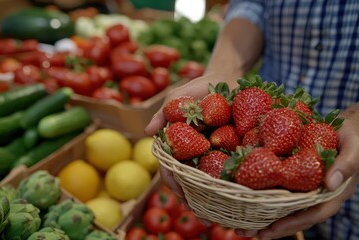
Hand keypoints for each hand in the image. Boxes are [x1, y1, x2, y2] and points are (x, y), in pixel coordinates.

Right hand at [145, 73, 238, 225]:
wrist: (230, 78)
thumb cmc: (203, 86)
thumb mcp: (182, 94)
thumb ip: (164, 111)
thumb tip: (147, 131)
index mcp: (179, 141)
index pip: (170, 166)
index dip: (174, 182)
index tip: (183, 195)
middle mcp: (193, 151)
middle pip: (188, 180)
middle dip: (194, 199)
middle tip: (206, 217)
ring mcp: (211, 153)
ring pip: (207, 181)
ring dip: (211, 200)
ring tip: (221, 217)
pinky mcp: (230, 151)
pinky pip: (227, 170)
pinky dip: (229, 185)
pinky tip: (238, 198)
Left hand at [235, 117, 358, 238]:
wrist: (348, 128)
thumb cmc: (353, 138)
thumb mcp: (353, 148)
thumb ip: (346, 165)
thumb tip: (330, 184)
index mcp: (335, 193)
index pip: (314, 214)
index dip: (294, 223)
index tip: (273, 228)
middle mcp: (320, 195)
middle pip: (297, 217)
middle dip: (274, 228)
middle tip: (251, 232)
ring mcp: (308, 188)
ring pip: (287, 208)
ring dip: (267, 217)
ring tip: (244, 225)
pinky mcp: (298, 179)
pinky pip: (283, 191)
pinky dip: (267, 198)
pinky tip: (250, 199)